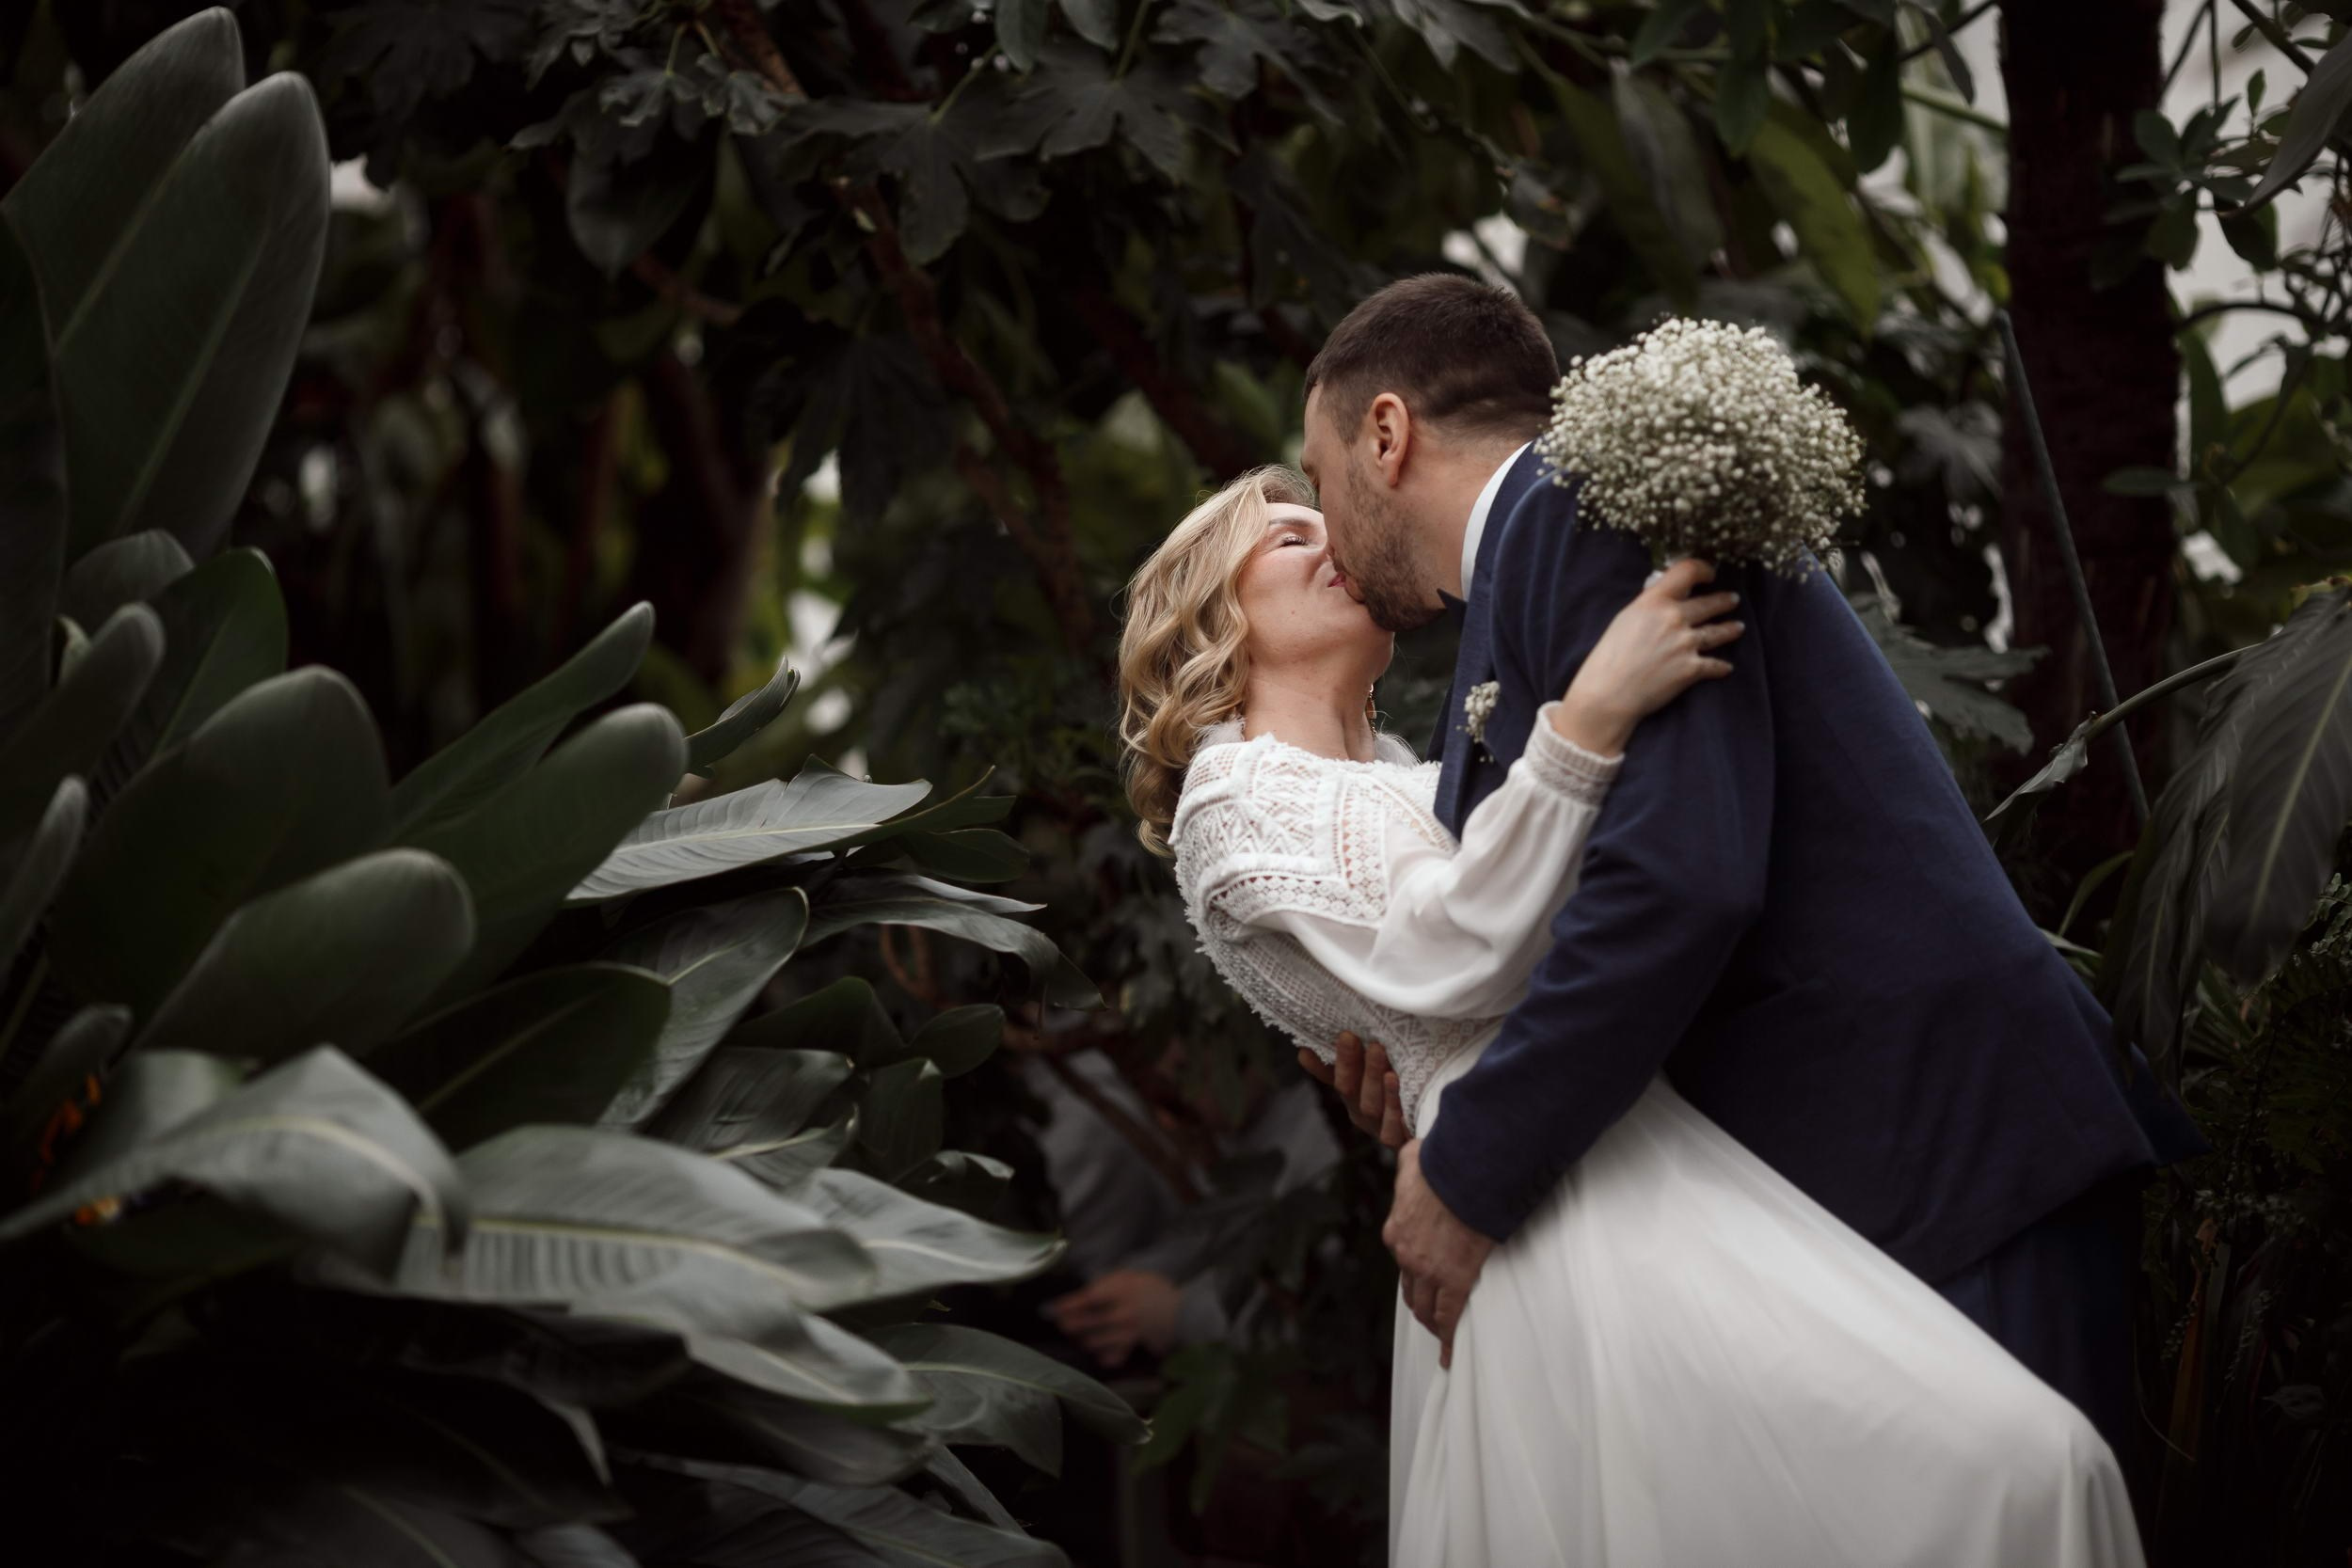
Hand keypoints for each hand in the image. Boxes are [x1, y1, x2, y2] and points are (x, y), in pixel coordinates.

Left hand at [1047, 1269, 1182, 1368]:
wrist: (1179, 1311)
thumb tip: (1081, 1297)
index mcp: (1122, 1290)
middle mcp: (1123, 1313)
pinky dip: (1102, 1355)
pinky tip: (1099, 1352)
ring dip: (1083, 1339)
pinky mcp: (1134, 1346)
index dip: (1067, 1305)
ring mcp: (1129, 1332)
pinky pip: (1112, 1356)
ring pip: (1096, 1341)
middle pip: (1088, 1322)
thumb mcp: (1130, 1277)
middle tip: (1061, 1324)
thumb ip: (1107, 1285)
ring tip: (1078, 1336)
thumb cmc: (1151, 1290)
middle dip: (1070, 1324)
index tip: (1051, 1309)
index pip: (1088, 1299)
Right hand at [1297, 1032, 1406, 1148]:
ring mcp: (1380, 1128)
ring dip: (1372, 1078)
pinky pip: (1393, 1124)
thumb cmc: (1403, 1092)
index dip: (1327, 1063)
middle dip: (1349, 1063)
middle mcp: (1363, 1113)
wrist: (1435, 1128)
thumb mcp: (1374, 1075)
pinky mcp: (1399, 1141)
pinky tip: (1394, 1080)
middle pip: (1350, 1091)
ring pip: (1371, 1105)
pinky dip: (1392, 1102)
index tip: (1330, 1039)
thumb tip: (1304, 1050)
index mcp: (1353, 1096)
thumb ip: (1345, 1063)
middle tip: (1351, 1037)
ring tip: (1377, 1051)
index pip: (1335, 1078)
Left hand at [1384, 1139, 1494, 1368]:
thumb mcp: (1414, 1161)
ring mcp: (1428, 1271)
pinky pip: (1449, 1318)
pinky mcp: (1454, 1280)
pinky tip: (1450, 1356)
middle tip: (1431, 1312)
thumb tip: (1412, 1154)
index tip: (1422, 1277)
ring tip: (1442, 1334)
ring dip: (1432, 1323)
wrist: (1464, 1176)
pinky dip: (1448, 1340)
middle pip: (1410, 1290)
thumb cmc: (1443, 1165)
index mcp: (1397, 1231)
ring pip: (1425, 1308)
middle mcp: (1406, 1256)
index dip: (1412, 1271)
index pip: (1402, 1259)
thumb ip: (1410, 1165)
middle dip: (1420, 1302)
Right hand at [1553, 557, 1743, 754]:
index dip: (1703, 569)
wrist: (1608, 693)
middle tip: (1732, 600)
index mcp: (1653, 601)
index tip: (1709, 574)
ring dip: (1730, 629)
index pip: (1687, 571)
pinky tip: (1726, 667)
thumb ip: (1649, 606)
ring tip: (1738, 627)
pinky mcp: (1692, 669)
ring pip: (1719, 632)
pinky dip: (1721, 666)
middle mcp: (1674, 618)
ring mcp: (1686, 643)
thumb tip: (1667, 597)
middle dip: (1724, 601)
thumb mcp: (1625, 618)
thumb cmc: (1609, 656)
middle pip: (1709, 603)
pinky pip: (1715, 665)